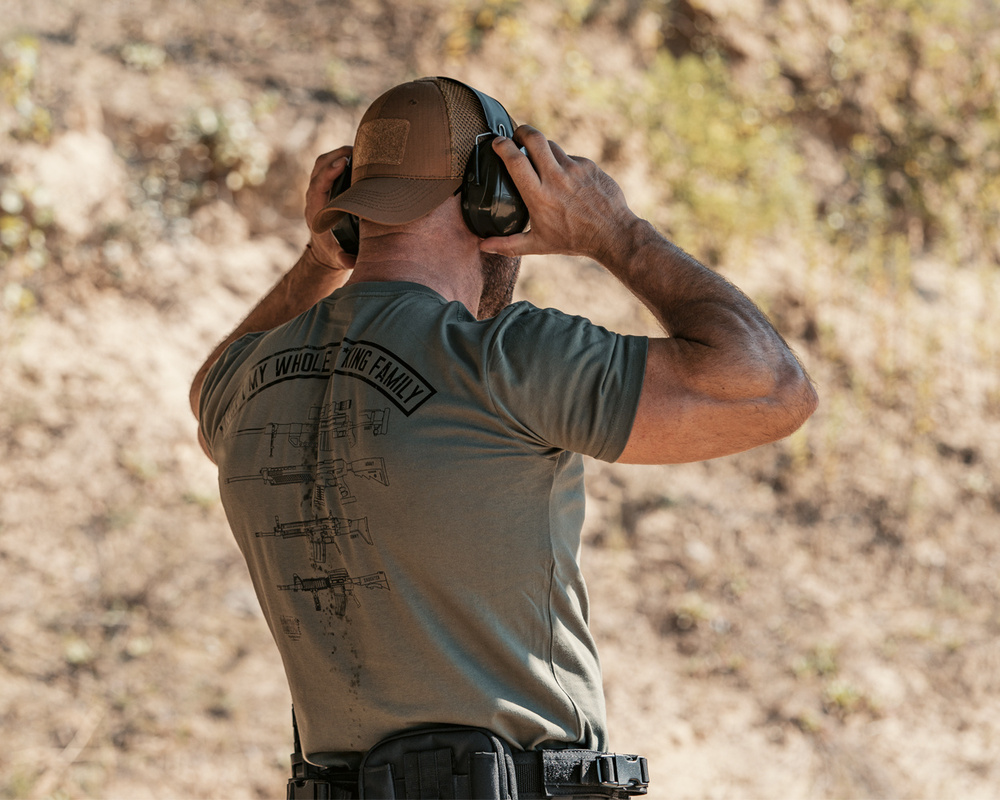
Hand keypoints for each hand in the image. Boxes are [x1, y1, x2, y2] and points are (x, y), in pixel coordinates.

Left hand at [305, 146, 354, 269]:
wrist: (324, 250)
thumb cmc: (334, 252)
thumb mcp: (338, 258)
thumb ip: (343, 259)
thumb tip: (349, 261)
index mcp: (316, 210)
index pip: (318, 185)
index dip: (329, 172)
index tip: (343, 163)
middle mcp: (314, 196)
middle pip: (318, 167)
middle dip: (335, 155)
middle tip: (358, 149)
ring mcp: (318, 189)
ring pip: (322, 163)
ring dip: (337, 153)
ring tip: (360, 148)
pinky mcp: (325, 186)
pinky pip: (328, 165)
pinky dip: (340, 157)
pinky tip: (358, 156)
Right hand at [479, 125, 639, 263]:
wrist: (612, 234)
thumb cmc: (573, 240)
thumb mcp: (538, 245)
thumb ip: (508, 245)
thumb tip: (483, 246)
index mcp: (538, 196)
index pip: (515, 160)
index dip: (502, 145)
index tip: (497, 142)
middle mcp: (555, 178)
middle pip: (534, 138)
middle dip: (522, 131)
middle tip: (517, 136)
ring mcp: (574, 169)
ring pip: (552, 146)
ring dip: (542, 148)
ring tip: (540, 159)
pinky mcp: (589, 166)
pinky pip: (571, 157)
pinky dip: (564, 163)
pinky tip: (565, 178)